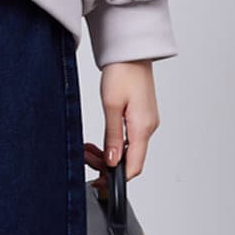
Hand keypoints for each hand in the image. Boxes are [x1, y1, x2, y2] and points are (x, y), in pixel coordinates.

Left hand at [82, 60, 158, 188]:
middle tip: (86, 157)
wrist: (131, 52)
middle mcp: (148, 127)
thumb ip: (112, 137)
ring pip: (128, 150)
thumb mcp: (111, 106)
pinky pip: (129, 139)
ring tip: (88, 148)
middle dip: (107, 164)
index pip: (134, 166)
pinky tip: (99, 140)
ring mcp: (146, 122)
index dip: (117, 178)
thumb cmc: (122, 72)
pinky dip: (114, 143)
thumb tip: (112, 162)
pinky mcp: (142, 117)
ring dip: (108, 153)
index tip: (100, 182)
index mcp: (143, 127)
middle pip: (130, 160)